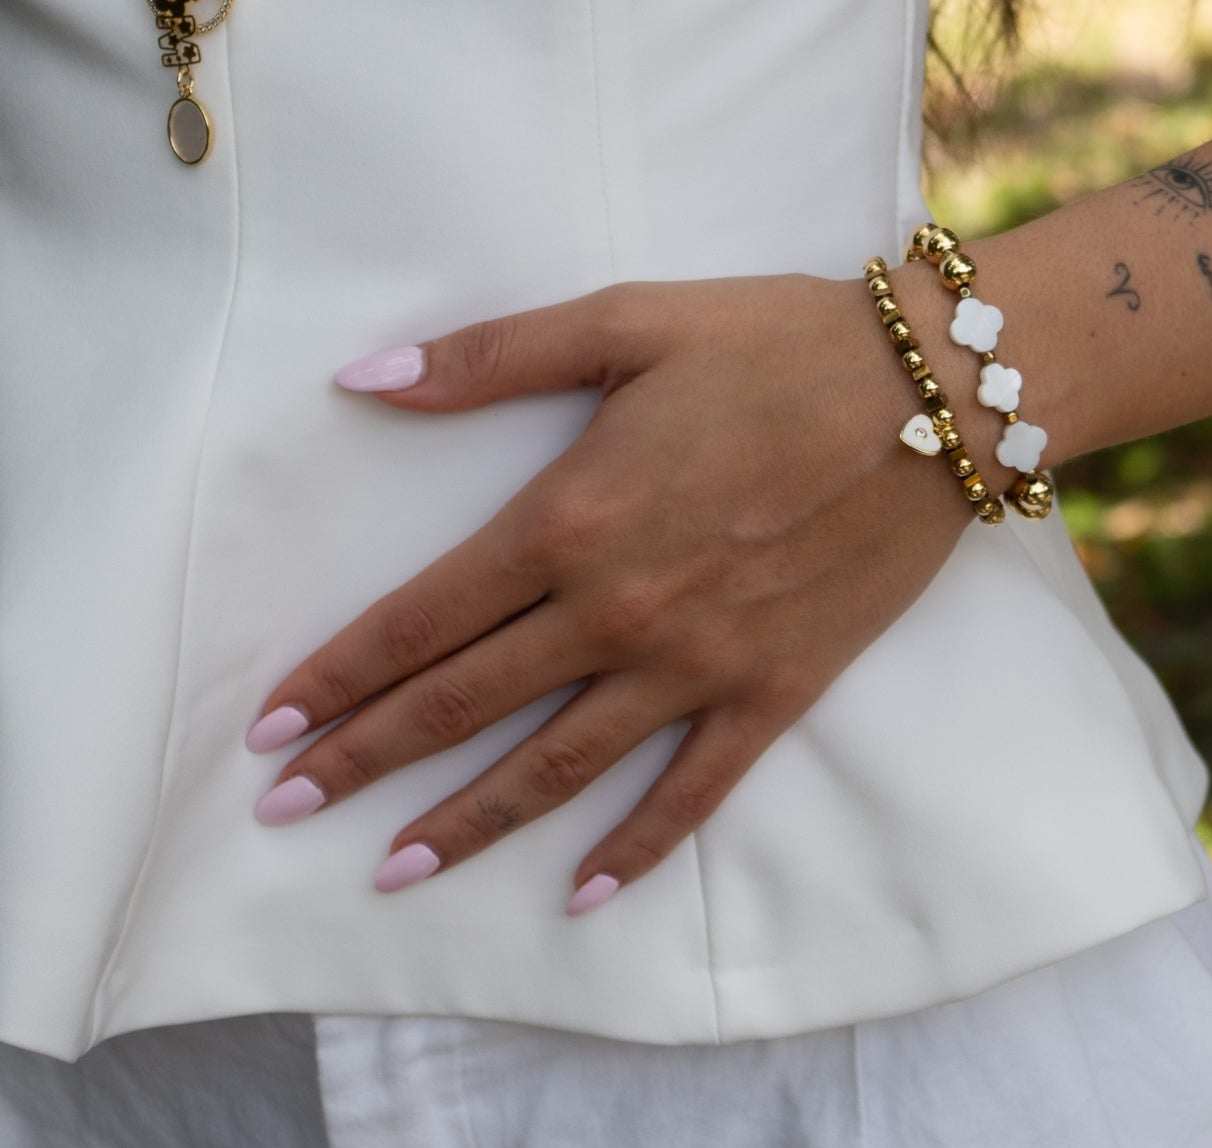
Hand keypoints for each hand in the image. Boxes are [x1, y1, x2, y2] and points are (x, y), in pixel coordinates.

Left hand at [245, 264, 997, 913]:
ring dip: (468, 821)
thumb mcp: (626, 322)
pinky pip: (694, 793)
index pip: (424, 619)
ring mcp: (698, 664)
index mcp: (571, 518)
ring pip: (559, 766)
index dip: (342, 674)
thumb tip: (366, 380)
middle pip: (468, 703)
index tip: (275, 725)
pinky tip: (583, 894)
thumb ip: (491, 357)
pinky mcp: (774, 691)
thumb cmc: (773, 344)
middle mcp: (619, 611)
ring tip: (392, 868)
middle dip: (369, 758)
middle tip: (288, 808)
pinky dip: (637, 849)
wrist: (930, 393)